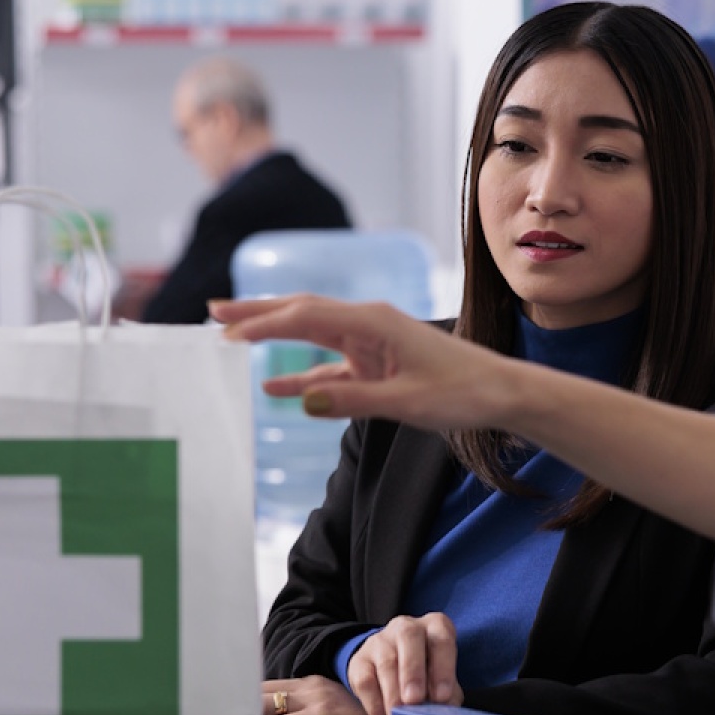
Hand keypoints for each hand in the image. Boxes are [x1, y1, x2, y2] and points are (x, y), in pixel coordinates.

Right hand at [210, 296, 523, 431]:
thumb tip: (302, 400)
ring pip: (311, 336)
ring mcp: (371, 343)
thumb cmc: (462, 392)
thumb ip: (353, 400)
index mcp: (373, 322)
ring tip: (232, 339)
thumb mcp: (406, 402)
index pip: (306, 316)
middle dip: (258, 313)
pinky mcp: (377, 364)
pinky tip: (275, 388)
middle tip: (214, 312)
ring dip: (274, 338)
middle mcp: (368, 324)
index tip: (227, 332)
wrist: (500, 393)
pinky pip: (329, 367)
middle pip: (302, 312)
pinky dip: (302, 376)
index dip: (264, 323)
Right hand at [347, 614, 461, 714]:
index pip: (441, 639)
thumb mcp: (442, 679)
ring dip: (393, 693)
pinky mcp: (359, 660)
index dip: (443, 667)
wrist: (391, 670)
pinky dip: (376, 706)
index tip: (442, 696)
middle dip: (413, 670)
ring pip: (386, 661)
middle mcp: (407, 627)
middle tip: (415, 700)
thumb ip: (448, 692)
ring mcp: (380, 641)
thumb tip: (447, 711)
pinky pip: (364, 681)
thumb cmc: (427, 675)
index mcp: (435, 627)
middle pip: (409, 638)